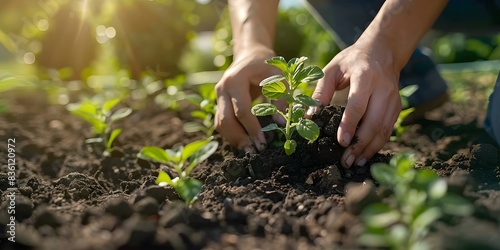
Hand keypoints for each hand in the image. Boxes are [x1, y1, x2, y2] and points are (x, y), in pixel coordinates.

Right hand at [214, 47, 281, 152]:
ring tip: (250, 150)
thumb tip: (281, 124)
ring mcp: (218, 97)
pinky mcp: (219, 103)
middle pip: (225, 120)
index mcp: (235, 80)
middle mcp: (222, 89)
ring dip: (234, 139)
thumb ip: (281, 98)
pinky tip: (244, 142)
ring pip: (220, 124)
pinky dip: (232, 134)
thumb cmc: (266, 64)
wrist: (250, 55)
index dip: (252, 128)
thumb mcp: (278, 75)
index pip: (242, 110)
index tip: (263, 143)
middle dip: (240, 138)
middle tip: (255, 151)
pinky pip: (222, 122)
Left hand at [311, 42, 401, 167]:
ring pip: (384, 129)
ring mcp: (392, 99)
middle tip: (346, 161)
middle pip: (374, 122)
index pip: (358, 105)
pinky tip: (366, 155)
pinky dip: (378, 144)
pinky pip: (389, 129)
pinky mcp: (396, 107)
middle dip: (359, 144)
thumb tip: (310, 116)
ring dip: (370, 149)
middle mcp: (383, 89)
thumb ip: (321, 91)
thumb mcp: (332, 69)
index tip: (341, 142)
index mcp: (365, 77)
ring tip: (355, 163)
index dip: (349, 125)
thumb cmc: (352, 60)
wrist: (383, 50)